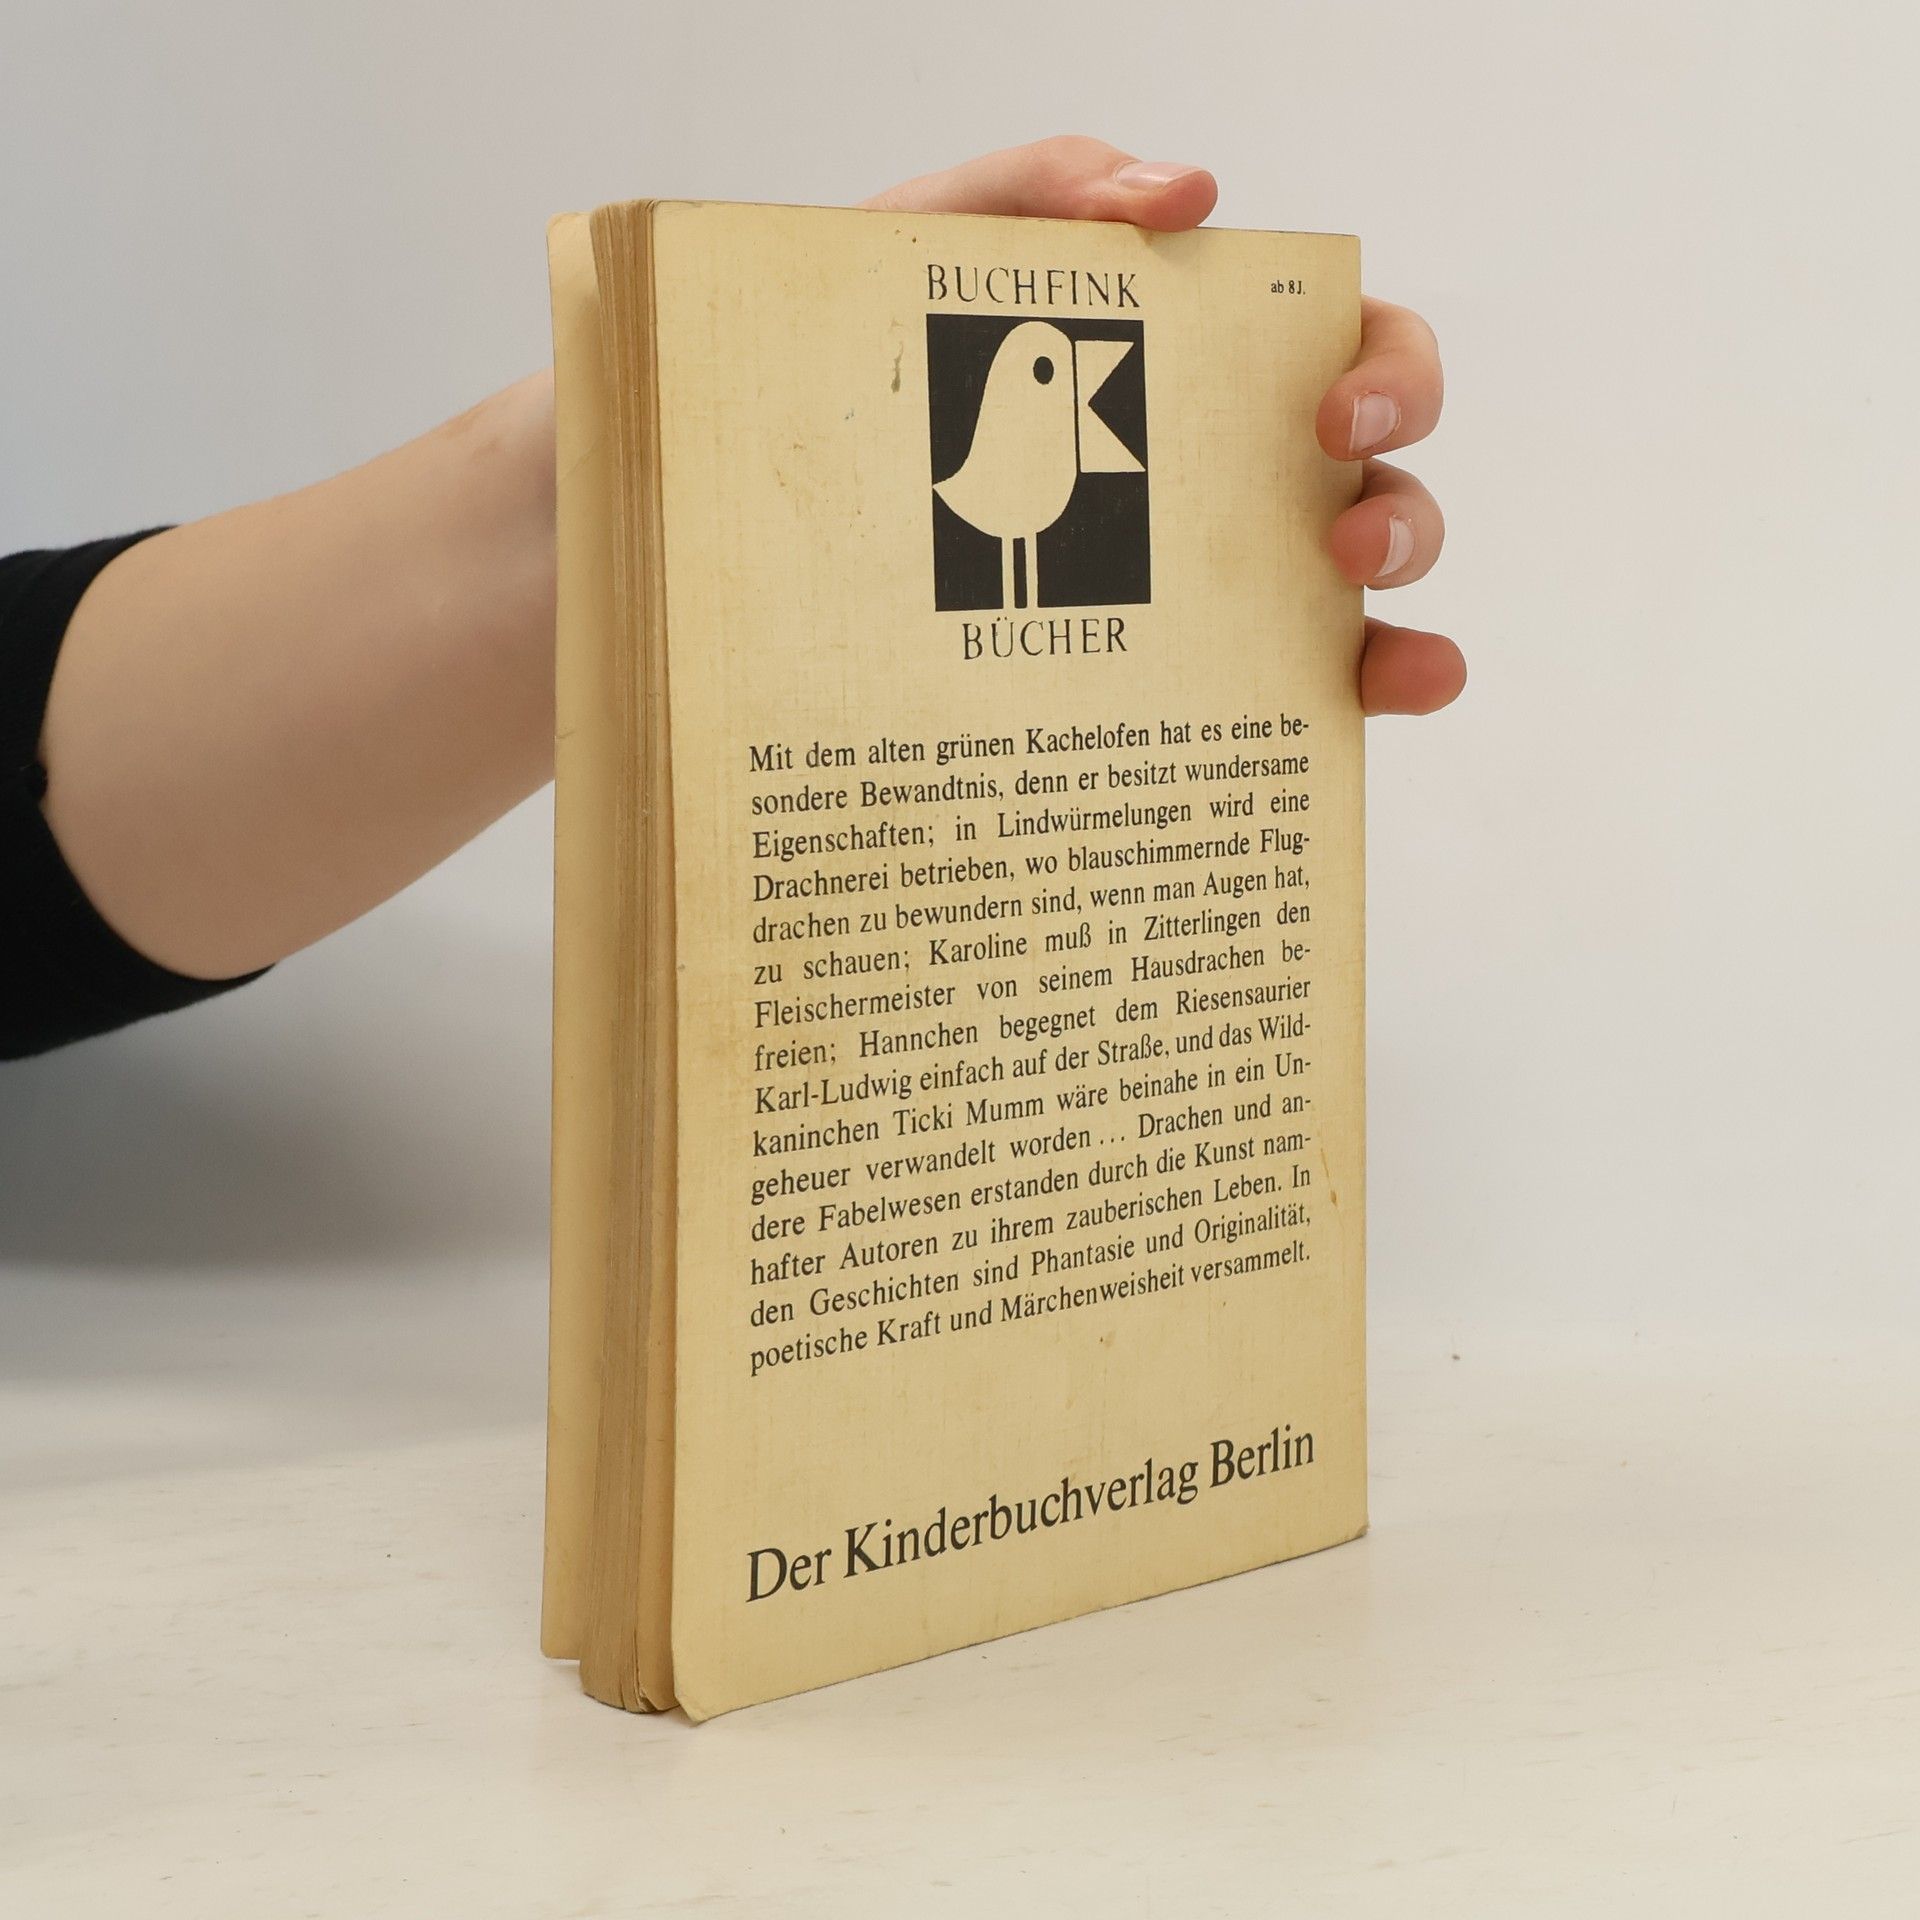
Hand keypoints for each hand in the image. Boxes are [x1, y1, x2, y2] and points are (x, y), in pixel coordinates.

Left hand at [866, 136, 1464, 715]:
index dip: (1387, 373)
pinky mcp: (1204, 664)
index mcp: (1221, 367)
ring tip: (1357, 614)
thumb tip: (1184, 194)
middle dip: (1398, 502)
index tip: (1333, 417)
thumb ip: (1049, 190)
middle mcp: (1250, 471)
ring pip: (1372, 577)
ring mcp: (1235, 576)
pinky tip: (1396, 689)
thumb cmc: (896, 355)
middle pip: (1387, 474)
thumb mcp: (946, 244)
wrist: (799, 469)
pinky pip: (1317, 680)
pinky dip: (1383, 682)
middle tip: (1342, 527)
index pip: (1356, 347)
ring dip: (1395, 579)